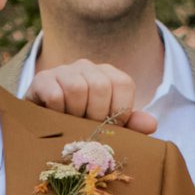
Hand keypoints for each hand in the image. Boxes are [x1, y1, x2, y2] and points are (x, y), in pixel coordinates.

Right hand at [22, 59, 157, 133]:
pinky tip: (55, 116)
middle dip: (96, 115)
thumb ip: (131, 125)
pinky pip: (55, 95)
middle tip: (87, 127)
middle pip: (101, 85)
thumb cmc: (81, 125)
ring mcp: (63, 71)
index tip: (109, 126)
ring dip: (75, 113)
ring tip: (70, 122)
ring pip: (77, 88)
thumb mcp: (108, 126)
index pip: (123, 83)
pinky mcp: (42, 80)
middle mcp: (86, 67)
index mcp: (107, 75)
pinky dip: (57, 111)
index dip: (119, 110)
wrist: (43, 125)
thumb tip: (152, 125)